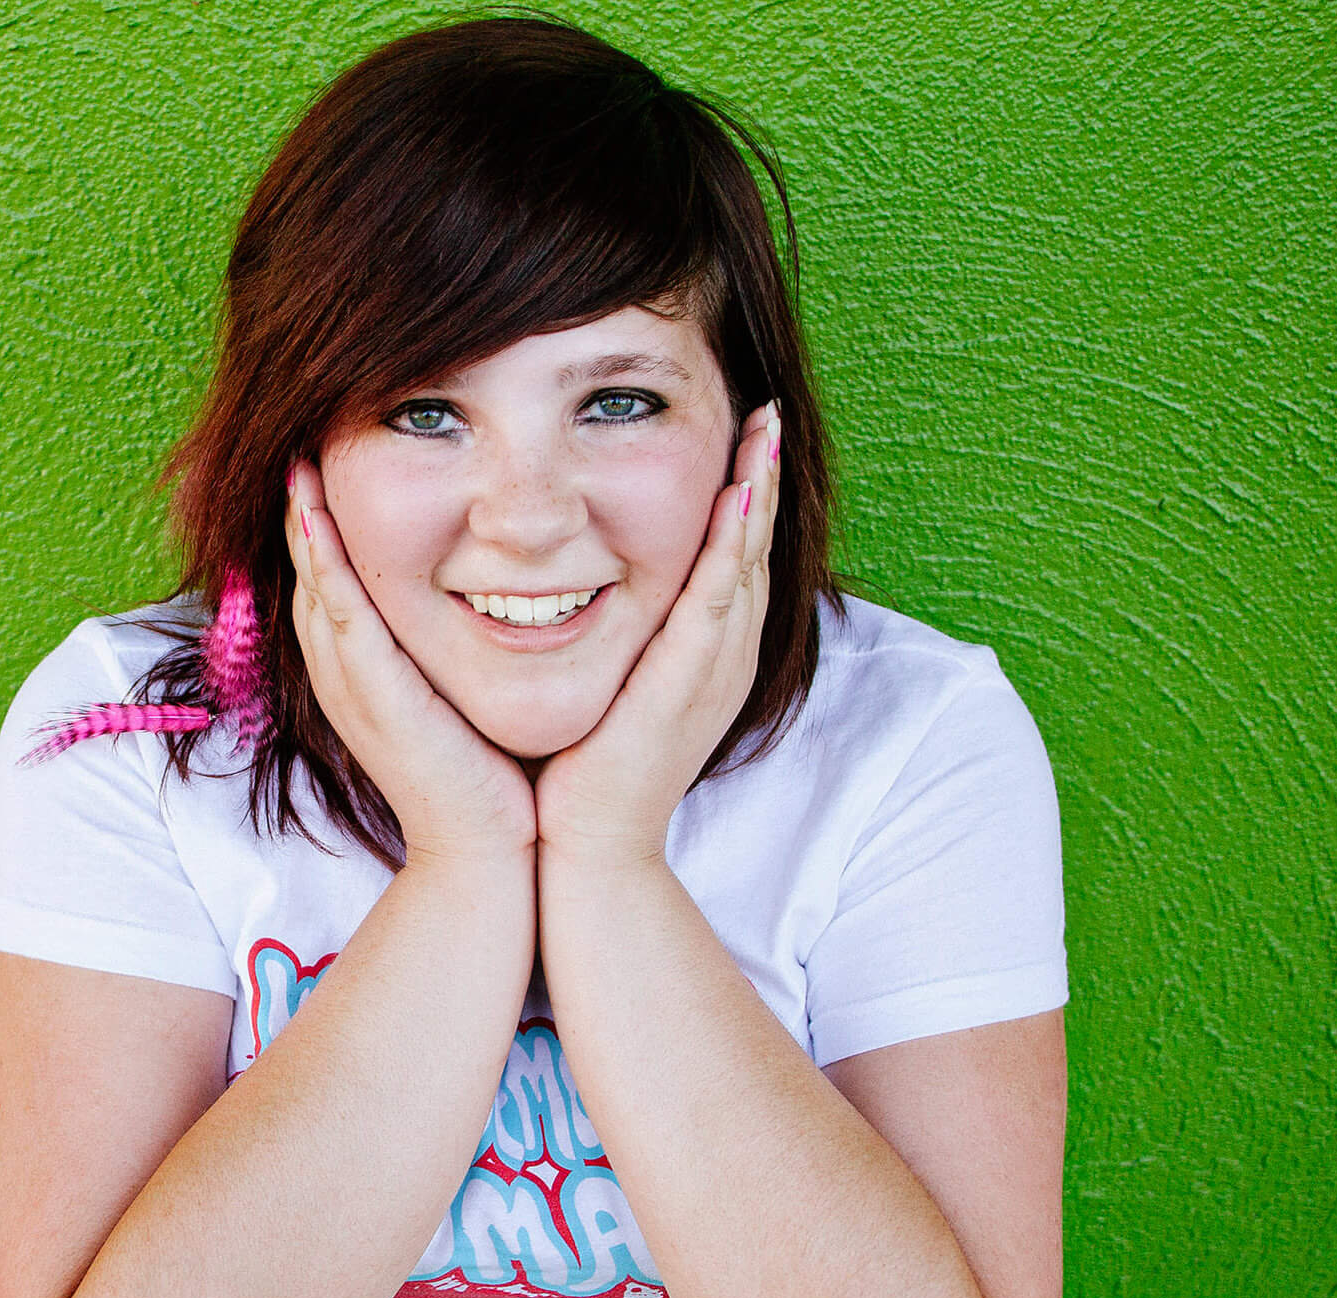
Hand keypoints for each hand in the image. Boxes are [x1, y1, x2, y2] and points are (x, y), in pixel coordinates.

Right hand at [285, 459, 538, 864]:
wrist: (485, 852)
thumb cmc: (485, 776)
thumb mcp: (458, 693)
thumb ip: (453, 646)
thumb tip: (492, 592)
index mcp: (362, 669)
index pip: (332, 577)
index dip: (325, 520)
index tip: (333, 460)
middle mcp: (344, 672)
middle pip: (310, 570)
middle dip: (303, 506)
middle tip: (304, 440)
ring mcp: (352, 684)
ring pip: (315, 582)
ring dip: (303, 519)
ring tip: (299, 458)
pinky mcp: (374, 695)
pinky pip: (341, 615)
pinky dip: (326, 562)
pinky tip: (318, 515)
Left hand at [532, 401, 782, 868]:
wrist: (588, 848)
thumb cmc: (587, 772)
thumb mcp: (609, 683)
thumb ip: (612, 636)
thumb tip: (574, 585)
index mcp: (706, 652)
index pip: (732, 555)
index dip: (740, 493)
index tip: (737, 431)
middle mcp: (724, 655)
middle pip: (754, 546)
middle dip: (761, 475)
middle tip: (763, 409)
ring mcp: (714, 669)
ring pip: (747, 561)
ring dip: (758, 491)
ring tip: (761, 429)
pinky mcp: (690, 684)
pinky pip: (720, 599)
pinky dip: (732, 544)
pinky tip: (737, 496)